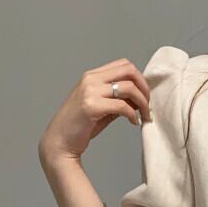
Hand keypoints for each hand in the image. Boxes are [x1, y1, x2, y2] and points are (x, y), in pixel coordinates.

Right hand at [37, 57, 151, 167]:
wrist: (59, 141)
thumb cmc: (79, 125)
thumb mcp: (101, 106)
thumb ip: (117, 98)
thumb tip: (140, 97)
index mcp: (91, 76)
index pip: (123, 65)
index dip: (139, 78)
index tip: (144, 94)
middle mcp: (90, 79)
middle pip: (129, 70)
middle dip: (144, 87)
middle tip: (147, 104)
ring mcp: (90, 91)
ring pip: (129, 87)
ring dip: (142, 102)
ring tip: (143, 115)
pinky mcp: (91, 106)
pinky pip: (122, 106)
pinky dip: (133, 114)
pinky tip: (133, 122)